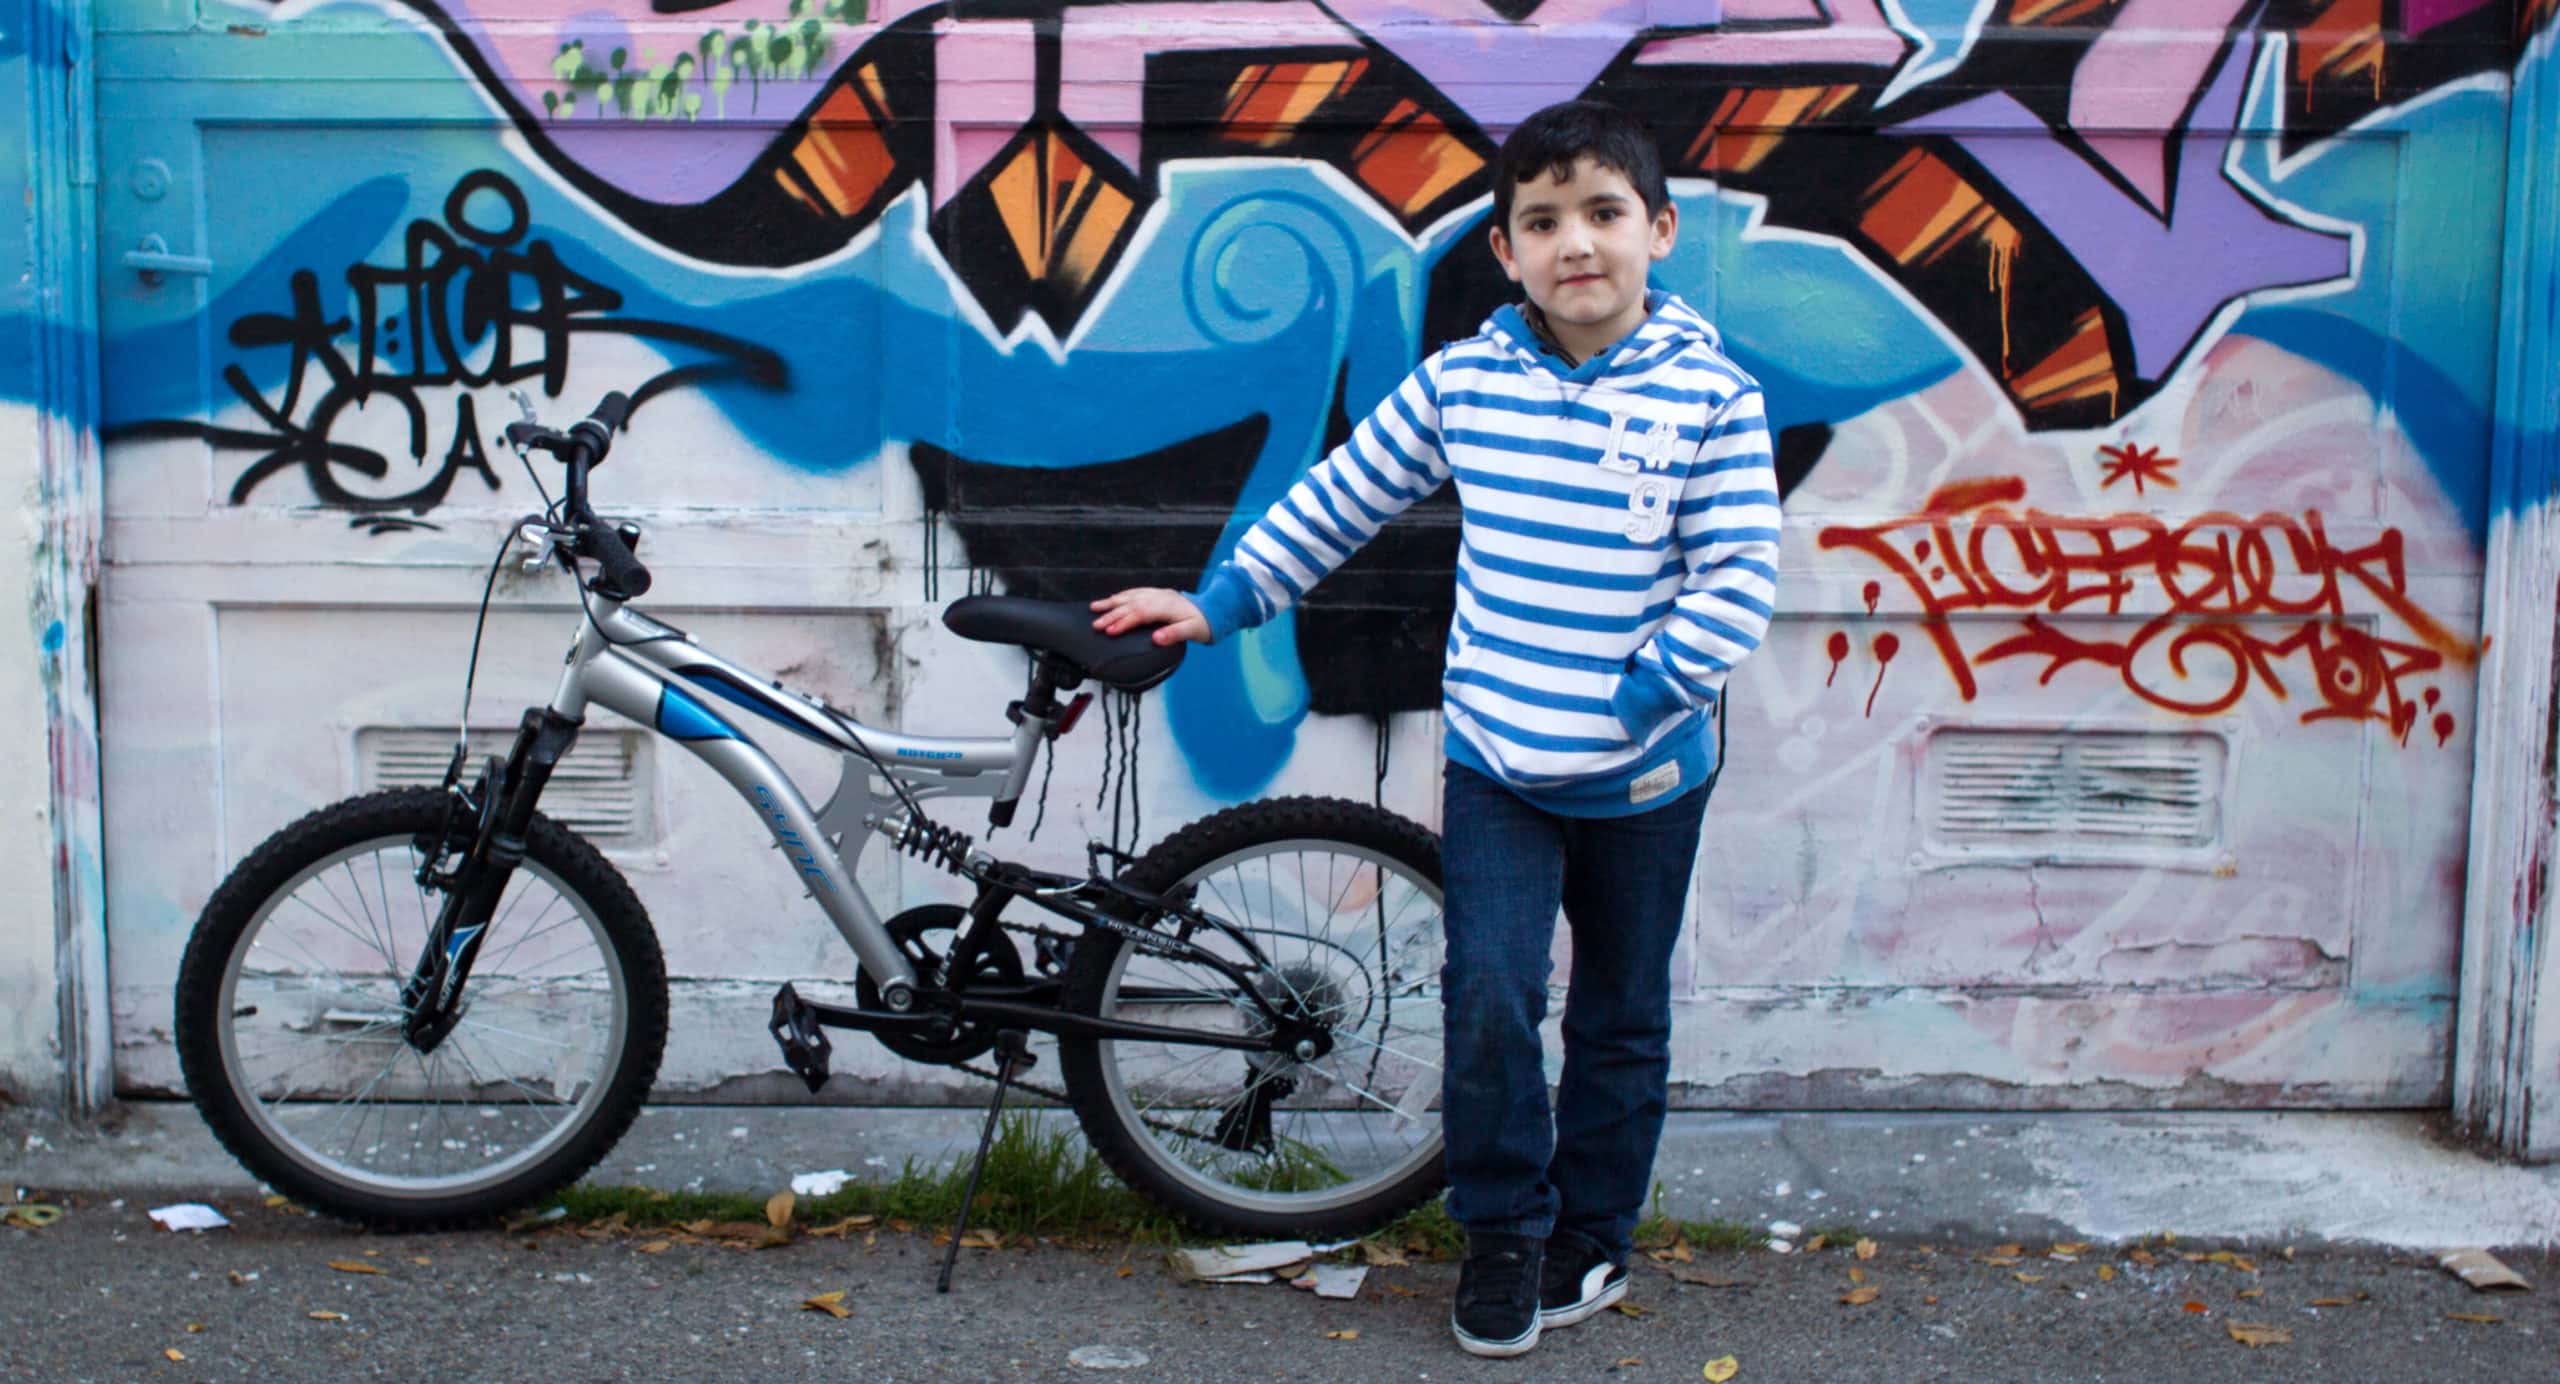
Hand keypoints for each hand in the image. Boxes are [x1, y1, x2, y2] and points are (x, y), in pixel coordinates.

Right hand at [1091, 588, 1211, 645]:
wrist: (1212, 610)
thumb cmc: (1202, 623)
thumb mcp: (1192, 631)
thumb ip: (1174, 634)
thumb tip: (1157, 638)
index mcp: (1166, 607)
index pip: (1140, 613)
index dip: (1124, 622)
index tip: (1110, 631)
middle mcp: (1159, 597)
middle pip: (1131, 604)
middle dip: (1111, 614)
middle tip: (1096, 624)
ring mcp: (1157, 594)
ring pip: (1130, 596)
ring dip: (1111, 602)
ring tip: (1094, 608)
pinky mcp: (1157, 594)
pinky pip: (1135, 592)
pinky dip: (1121, 596)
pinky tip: (1112, 599)